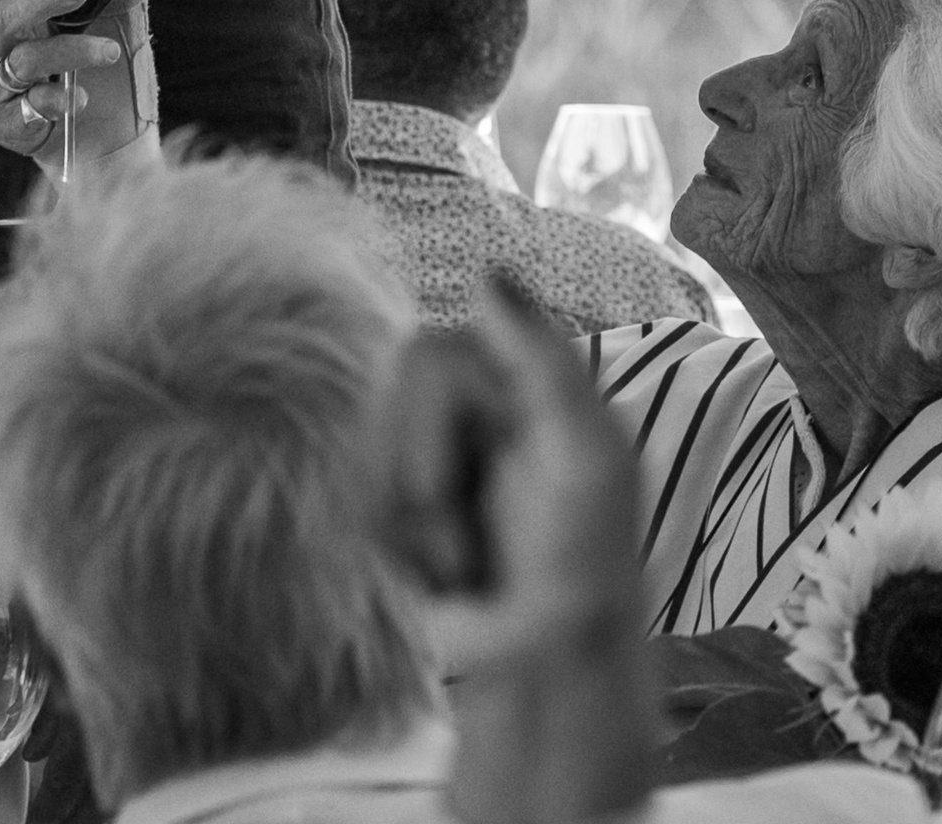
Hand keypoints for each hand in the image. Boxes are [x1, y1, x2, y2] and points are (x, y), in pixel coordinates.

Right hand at [0, 0, 157, 181]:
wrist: (111, 142)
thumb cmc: (107, 72)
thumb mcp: (117, 20)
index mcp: (19, 15)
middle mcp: (1, 47)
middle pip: (4, 16)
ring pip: (24, 60)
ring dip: (71, 52)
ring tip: (109, 53)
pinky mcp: (4, 122)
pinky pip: (25, 106)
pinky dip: (57, 101)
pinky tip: (80, 99)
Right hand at [372, 280, 651, 823]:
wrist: (550, 670)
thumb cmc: (586, 562)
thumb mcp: (588, 456)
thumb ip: (543, 361)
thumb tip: (486, 271)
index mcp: (508, 383)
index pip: (425, 355)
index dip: (433, 425)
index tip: (464, 478)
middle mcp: (458, 409)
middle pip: (385, 405)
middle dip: (421, 485)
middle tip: (465, 546)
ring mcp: (418, 459)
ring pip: (365, 457)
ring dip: (412, 531)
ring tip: (464, 570)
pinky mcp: (389, 513)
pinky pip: (353, 506)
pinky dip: (396, 554)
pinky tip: (440, 582)